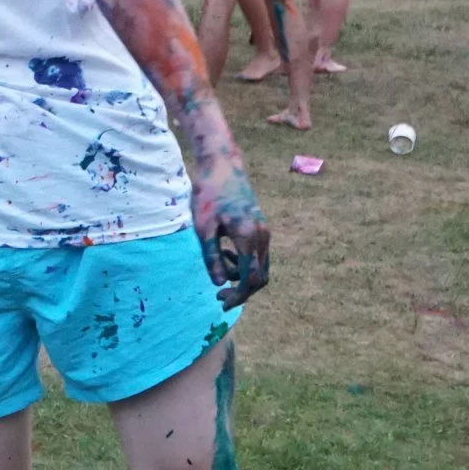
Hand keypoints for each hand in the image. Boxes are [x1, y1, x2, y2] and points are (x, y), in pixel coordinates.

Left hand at [194, 179, 271, 308]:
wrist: (221, 166)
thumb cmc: (208, 194)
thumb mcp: (204, 229)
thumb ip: (212, 257)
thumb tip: (218, 283)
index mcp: (248, 237)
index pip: (251, 279)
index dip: (238, 296)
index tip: (222, 303)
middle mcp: (262, 236)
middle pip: (261, 277)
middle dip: (241, 289)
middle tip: (218, 295)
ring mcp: (264, 231)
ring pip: (261, 266)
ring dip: (242, 274)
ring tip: (218, 265)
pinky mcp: (261, 227)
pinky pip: (258, 254)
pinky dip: (244, 261)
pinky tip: (225, 252)